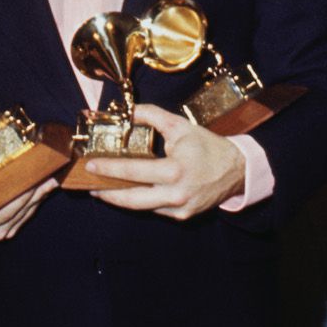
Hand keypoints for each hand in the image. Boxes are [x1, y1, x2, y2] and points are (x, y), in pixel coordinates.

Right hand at [0, 128, 56, 239]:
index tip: (34, 176)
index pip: (5, 205)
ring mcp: (1, 232)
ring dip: (41, 195)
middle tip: (49, 172)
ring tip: (53, 176)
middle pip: (20, 208)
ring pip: (27, 213)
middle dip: (36, 190)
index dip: (22, 191)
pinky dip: (37, 201)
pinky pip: (26, 215)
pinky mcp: (8, 230)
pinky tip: (47, 187)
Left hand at [86, 103, 244, 219]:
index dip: (109, 169)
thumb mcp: (180, 126)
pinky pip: (154, 209)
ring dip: (119, 198)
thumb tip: (128, 111)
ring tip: (101, 188)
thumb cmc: (207, 147)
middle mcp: (176, 193)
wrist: (237, 171)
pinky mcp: (182, 215)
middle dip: (107, 192)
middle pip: (132, 199)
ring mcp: (179, 208)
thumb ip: (152, 116)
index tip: (91, 164)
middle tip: (89, 183)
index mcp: (175, 170)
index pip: (133, 171)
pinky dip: (139, 200)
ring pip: (141, 207)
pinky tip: (126, 192)